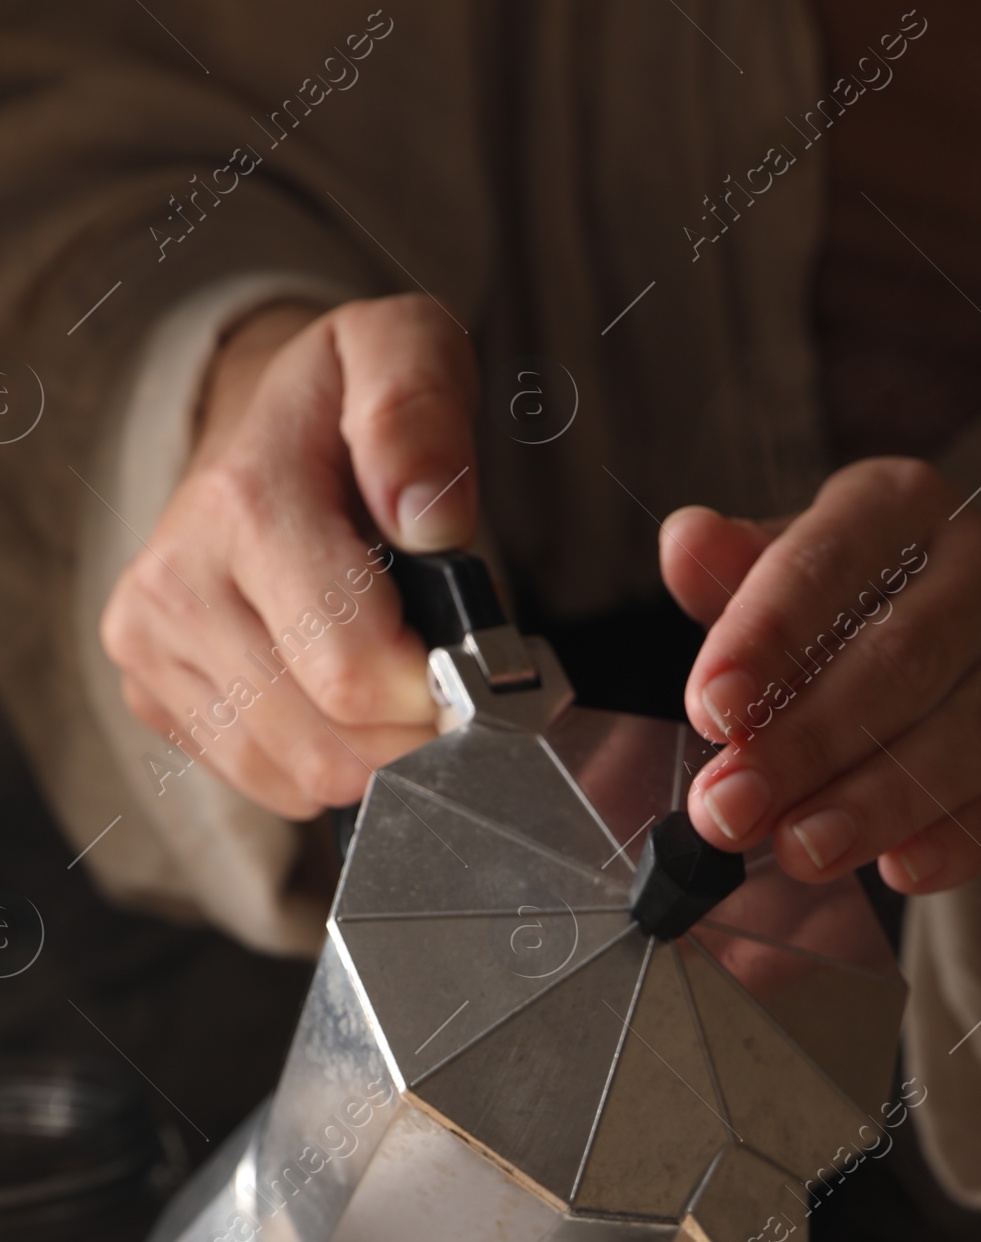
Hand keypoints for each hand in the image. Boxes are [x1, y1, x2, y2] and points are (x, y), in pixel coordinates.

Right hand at [100, 294, 478, 818]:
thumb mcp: (405, 352)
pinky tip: (330, 694)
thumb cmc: (344, 406)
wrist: (259, 424)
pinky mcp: (149, 692)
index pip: (352, 672)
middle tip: (436, 673)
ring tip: (385, 676)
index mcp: (243, 504)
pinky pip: (266, 784)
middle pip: (330, 744)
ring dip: (370, 751)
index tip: (465, 658)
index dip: (434, 689)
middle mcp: (176, 582)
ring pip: (299, 777)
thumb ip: (420, 409)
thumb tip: (426, 513)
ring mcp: (151, 645)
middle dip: (409, 729)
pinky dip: (321, 761)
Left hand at [660, 458, 980, 894]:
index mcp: (901, 507)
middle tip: (732, 809)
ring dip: (874, 802)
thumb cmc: (882, 619)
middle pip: (898, 659)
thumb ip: (741, 576)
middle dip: (806, 742)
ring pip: (962, 735)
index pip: (826, 563)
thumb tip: (686, 543)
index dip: (765, 638)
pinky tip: (900, 871)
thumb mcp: (805, 584)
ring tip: (800, 851)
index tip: (711, 709)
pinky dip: (956, 840)